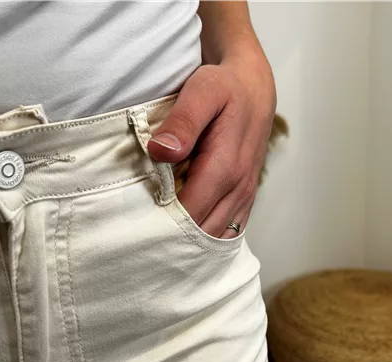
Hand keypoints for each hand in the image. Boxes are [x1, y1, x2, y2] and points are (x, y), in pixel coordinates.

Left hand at [147, 51, 276, 238]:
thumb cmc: (226, 89)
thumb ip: (183, 122)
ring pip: (215, 237)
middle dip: (173, 237)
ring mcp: (244, 197)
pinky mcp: (245, 200)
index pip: (189, 212)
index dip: (162, 222)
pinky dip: (207, 238)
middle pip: (202, 231)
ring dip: (189, 241)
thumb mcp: (203, 91)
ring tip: (161, 236)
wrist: (255, 91)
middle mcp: (238, 189)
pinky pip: (228, 232)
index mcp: (225, 167)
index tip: (136, 222)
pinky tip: (187, 234)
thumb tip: (160, 151)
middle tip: (142, 235)